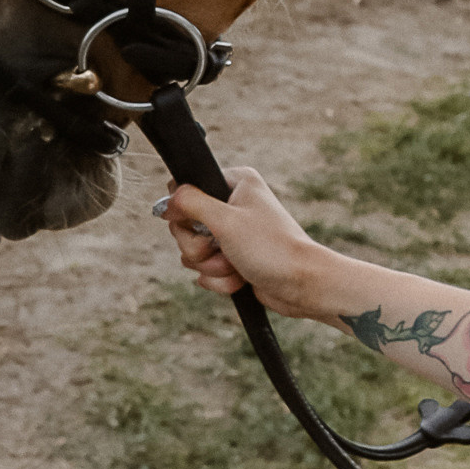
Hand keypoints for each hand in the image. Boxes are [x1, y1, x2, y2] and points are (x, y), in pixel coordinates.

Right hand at [157, 167, 324, 312]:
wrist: (301, 285)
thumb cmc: (272, 249)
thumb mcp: (226, 221)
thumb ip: (191, 204)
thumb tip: (167, 200)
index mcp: (235, 183)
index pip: (186, 189)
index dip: (183, 213)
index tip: (197, 225)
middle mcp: (233, 205)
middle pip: (184, 225)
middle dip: (198, 247)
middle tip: (220, 249)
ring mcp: (232, 233)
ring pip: (192, 251)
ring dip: (211, 266)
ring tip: (235, 265)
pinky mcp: (233, 258)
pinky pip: (206, 270)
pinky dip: (220, 279)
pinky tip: (240, 278)